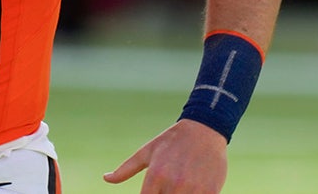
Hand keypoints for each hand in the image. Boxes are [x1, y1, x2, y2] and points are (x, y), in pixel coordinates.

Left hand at [103, 119, 227, 192]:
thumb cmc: (172, 141)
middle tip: (163, 189)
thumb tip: (106, 178)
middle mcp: (174, 183)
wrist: (204, 129)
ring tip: (176, 189)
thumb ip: (126, 169)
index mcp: (156, 175)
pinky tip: (190, 190)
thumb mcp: (147, 152)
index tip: (149, 193)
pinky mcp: (211, 191)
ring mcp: (194, 189)